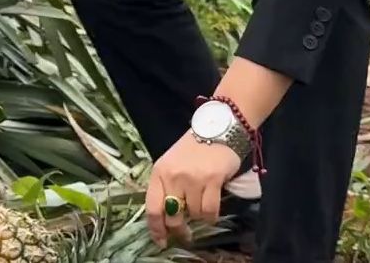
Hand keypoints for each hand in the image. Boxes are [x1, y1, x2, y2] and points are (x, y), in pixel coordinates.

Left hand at [145, 131, 241, 247]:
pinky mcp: (212, 180)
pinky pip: (210, 211)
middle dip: (179, 230)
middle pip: (172, 216)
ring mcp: (192, 178)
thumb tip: (166, 218)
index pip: (152, 208)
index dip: (156, 229)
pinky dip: (211, 215)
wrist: (217, 128)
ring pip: (194, 214)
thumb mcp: (171, 164)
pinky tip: (211, 207)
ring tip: (202, 202)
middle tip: (186, 234)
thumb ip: (166, 187)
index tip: (160, 241)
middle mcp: (173, 176)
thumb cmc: (193, 148)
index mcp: (159, 172)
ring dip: (199, 216)